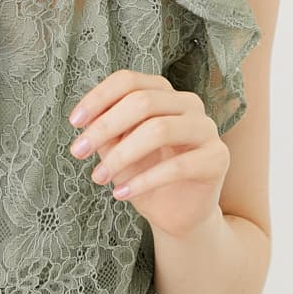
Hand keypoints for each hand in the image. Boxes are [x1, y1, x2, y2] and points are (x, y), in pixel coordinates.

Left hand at [67, 70, 229, 238]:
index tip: (74, 122)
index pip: (128, 80)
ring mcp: (206, 129)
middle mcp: (188, 103)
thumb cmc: (144, 173)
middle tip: (78, 151)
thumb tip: (86, 122)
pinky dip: (144, 181)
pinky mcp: (218, 158)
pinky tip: (121, 193)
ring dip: (121, 155)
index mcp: (163, 93)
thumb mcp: (117, 148)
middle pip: (142, 101)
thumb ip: (106, 131)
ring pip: (159, 129)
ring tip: (99, 177)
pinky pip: (178, 166)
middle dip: (104, 126)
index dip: (98, 98)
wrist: (177, 213)